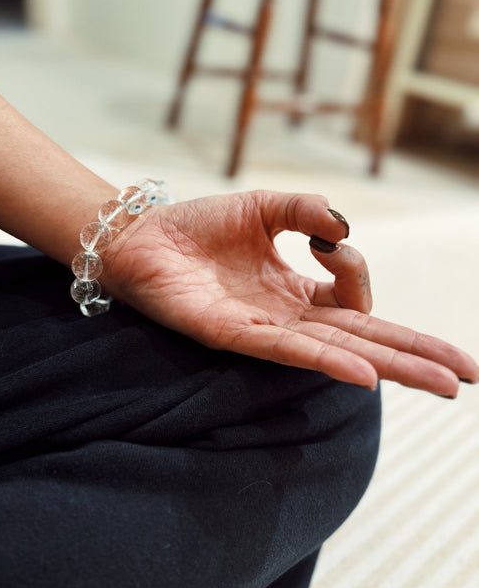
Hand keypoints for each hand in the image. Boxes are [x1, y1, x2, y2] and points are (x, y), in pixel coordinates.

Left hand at [103, 191, 477, 396]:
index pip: (353, 300)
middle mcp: (286, 317)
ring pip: (337, 353)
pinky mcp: (231, 334)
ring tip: (441, 382)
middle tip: (465, 374)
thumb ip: (305, 211)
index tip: (326, 240)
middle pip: (362, 339)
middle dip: (416, 355)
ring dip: (390, 367)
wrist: (140, 236)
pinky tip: (365, 375)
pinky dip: (327, 363)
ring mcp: (263, 330)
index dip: (356, 271)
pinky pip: (286, 351)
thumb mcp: (263, 206)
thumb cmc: (198, 226)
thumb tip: (342, 229)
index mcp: (296, 291)